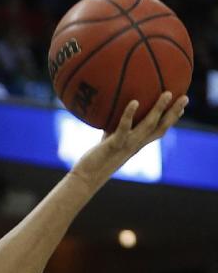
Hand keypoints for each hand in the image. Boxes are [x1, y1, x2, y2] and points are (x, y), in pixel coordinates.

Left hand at [72, 91, 186, 187]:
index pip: (159, 131)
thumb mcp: (108, 141)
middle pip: (161, 128)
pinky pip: (124, 129)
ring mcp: (127, 145)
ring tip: (168, 93)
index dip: (171, 120)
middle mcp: (136, 145)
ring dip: (159, 109)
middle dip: (174, 113)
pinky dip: (129, 115)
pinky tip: (134, 102)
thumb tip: (112, 110)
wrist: (86, 178)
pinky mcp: (114, 146)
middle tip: (186, 97)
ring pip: (148, 126)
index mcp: (137, 144)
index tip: (182, 108)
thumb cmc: (96, 159)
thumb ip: (114, 128)